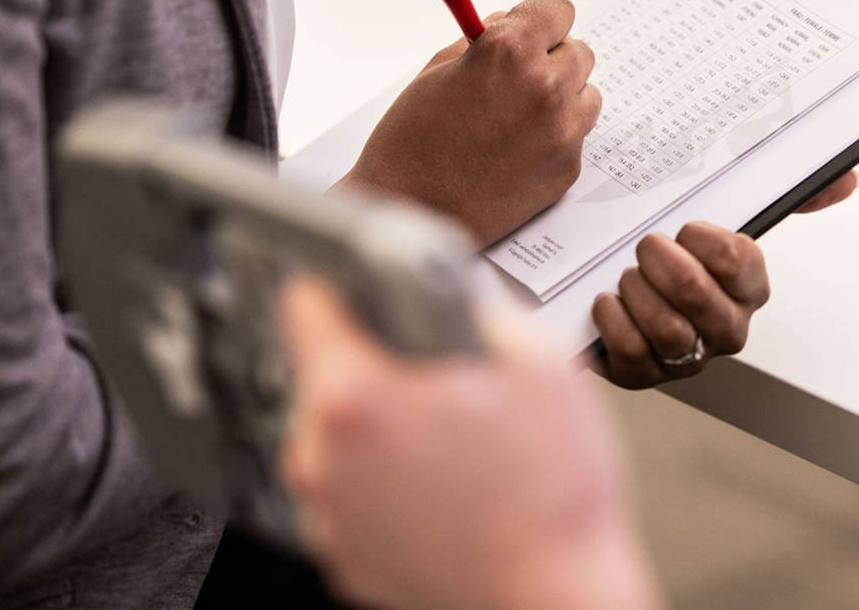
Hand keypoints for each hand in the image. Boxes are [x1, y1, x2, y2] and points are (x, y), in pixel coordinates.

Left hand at [278, 279, 661, 609]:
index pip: (304, 300)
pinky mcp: (342, 553)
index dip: (341, 280)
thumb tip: (445, 287)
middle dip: (376, 359)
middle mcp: (322, 457)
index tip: (358, 281)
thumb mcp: (538, 361)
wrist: (554, 598)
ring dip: (380, 421)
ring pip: (337, 432)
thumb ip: (474, 305)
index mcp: (356, 396)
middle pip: (324, 369)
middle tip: (441, 375)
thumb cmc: (551, 496)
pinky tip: (444, 482)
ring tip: (453, 438)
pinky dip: (383, 477)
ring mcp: (328, 512)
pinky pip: (350, 487)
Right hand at [342, 0, 599, 246]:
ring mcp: (562, 130)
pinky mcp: (567, 168)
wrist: (410, 210)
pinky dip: (555, 137)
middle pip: (579, 53)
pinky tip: (517, 150)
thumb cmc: (411, 141)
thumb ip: (483, 43)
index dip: (541, 21)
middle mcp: (544, 86)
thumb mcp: (436, 71)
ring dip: (562, 98)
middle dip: (551, 60)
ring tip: (519, 117)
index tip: (530, 31)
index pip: (558, 11)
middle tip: (518, 78)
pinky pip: (576, 136)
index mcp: (509, 51)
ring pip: (586, 94)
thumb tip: (510, 25)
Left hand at [593, 170, 858, 387]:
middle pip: (699, 300)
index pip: (740, 263)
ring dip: (639, 294)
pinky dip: (614, 322)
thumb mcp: (723, 221)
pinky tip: (606, 301)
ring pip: (668, 331)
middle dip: (664, 265)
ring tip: (626, 276)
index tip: (685, 228)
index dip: (706, 242)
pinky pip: (632, 354)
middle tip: (645, 246)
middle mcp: (724, 328)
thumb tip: (847, 180)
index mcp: (748, 288)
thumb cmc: (677, 258)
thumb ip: (791, 198)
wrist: (618, 291)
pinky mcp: (643, 375)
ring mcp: (685, 357)